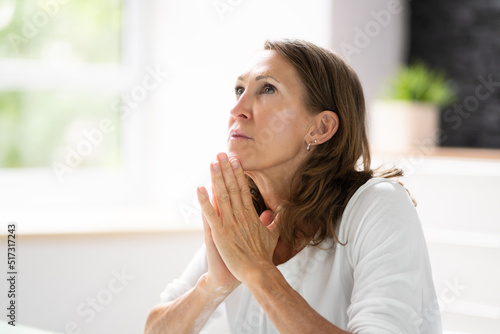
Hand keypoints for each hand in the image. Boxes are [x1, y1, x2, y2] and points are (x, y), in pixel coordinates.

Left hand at [197, 153, 278, 283]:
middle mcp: (240, 215)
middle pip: (232, 188)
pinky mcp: (219, 233)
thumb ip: (272, 223)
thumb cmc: (263, 256)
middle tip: (221, 154)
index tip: (235, 160)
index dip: (238, 174)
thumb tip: (273, 213)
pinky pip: (210, 214)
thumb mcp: (272, 236)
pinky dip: (204, 201)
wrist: (257, 272)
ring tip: (212, 163)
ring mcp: (229, 223)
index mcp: (251, 215)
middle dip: (226, 170)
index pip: (243, 189)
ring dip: (216, 178)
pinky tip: (199, 188)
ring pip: (221, 196)